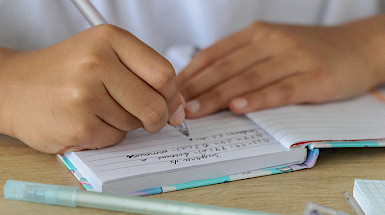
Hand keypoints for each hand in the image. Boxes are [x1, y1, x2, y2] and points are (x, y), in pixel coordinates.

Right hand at [0, 24, 184, 153]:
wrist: (14, 88)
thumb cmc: (66, 72)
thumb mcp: (107, 57)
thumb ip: (146, 77)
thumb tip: (180, 109)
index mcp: (109, 39)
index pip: (164, 73)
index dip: (171, 94)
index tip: (166, 102)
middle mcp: (97, 62)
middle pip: (156, 104)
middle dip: (156, 117)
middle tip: (144, 117)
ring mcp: (85, 94)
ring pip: (135, 123)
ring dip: (125, 123)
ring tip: (98, 109)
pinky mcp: (78, 124)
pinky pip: (115, 139)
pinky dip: (107, 135)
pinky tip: (86, 121)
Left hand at [177, 16, 384, 117]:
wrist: (357, 46)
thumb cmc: (307, 51)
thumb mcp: (270, 46)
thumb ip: (241, 60)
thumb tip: (205, 82)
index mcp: (255, 34)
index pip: (214, 54)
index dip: (190, 74)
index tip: (171, 92)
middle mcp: (271, 41)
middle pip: (226, 67)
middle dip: (197, 89)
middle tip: (175, 106)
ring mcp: (293, 58)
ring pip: (248, 78)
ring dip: (218, 96)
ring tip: (195, 111)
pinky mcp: (314, 77)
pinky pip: (281, 89)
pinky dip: (258, 99)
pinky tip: (239, 108)